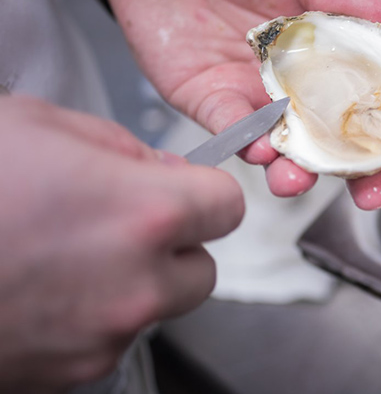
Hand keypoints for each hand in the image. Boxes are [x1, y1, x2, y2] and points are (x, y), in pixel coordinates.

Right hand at [0, 96, 243, 391]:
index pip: (227, 208)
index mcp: (144, 215)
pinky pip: (107, 339)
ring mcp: (101, 339)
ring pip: (156, 307)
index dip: (204, 193)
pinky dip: (91, 316)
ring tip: (67, 254)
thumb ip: (121, 149)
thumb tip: (160, 173)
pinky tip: (41, 288)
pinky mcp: (67, 374)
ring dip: (133, 281)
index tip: (185, 190)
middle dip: (174, 245)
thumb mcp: (39, 125)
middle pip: (201, 269)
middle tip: (122, 223)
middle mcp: (135, 287)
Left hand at [106, 0, 380, 209]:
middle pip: (344, 136)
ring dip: (300, 172)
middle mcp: (302, 80)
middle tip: (376, 190)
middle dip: (364, 170)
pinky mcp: (213, 102)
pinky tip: (259, 149)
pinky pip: (234, 132)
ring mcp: (260, 96)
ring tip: (299, 180)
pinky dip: (248, 144)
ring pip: (290, 149)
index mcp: (333, 43)